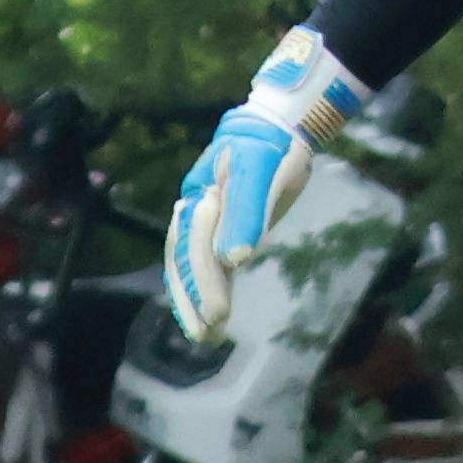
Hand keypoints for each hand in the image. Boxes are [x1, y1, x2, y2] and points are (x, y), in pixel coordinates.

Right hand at [165, 27, 373, 338]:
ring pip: (190, 264)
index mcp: (201, 195)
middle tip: (207, 334)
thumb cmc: (272, 147)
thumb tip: (233, 259)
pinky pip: (205, 262)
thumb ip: (246, 213)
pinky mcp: (221, 228)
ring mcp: (206, 219)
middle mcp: (195, 209)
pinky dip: (206, 289)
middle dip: (193, 298)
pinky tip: (211, 316)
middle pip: (185, 259)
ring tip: (205, 337)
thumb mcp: (261, 172)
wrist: (278, 125)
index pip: (196, 245)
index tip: (217, 314)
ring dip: (194, 300)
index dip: (203, 280)